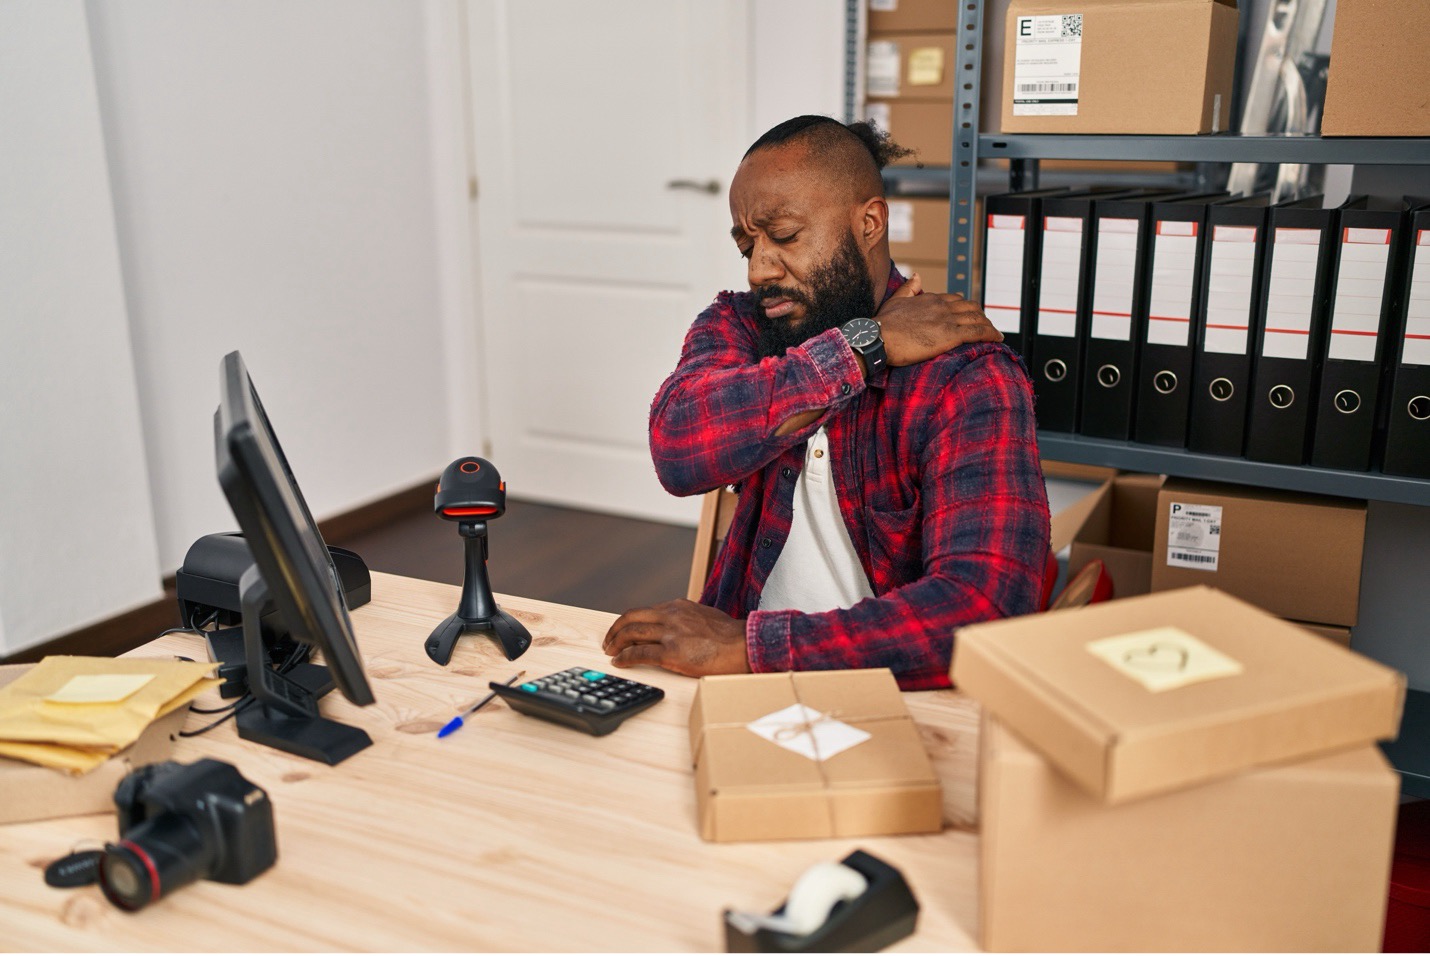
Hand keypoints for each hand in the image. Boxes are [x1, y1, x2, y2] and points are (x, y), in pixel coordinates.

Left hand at [602, 599, 750, 676]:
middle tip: (608, 641)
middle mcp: (671, 616)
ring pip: (631, 633)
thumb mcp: (704, 616)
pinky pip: (639, 654)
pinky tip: (620, 662)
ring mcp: (670, 633)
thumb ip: (687, 619)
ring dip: (616, 643)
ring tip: (610, 652)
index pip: (645, 611)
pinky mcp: (671, 653)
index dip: (629, 622)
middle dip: (615, 630)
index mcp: (678, 606)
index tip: (623, 630)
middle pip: (631, 618)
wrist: (743, 645)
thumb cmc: (730, 635)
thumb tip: (676, 628)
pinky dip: (625, 658)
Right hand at [875, 272, 1002, 366]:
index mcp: (930, 299)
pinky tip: (997, 338)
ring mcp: (947, 320)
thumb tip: (918, 275)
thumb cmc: (883, 324)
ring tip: (994, 333)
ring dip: (988, 325)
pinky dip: (990, 333)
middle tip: (985, 325)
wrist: (877, 338)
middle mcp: (941, 306)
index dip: (965, 307)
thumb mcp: (895, 300)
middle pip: (970, 307)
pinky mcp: (950, 335)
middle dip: (980, 315)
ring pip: (977, 318)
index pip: (955, 299)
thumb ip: (909, 288)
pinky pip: (978, 332)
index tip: (969, 315)